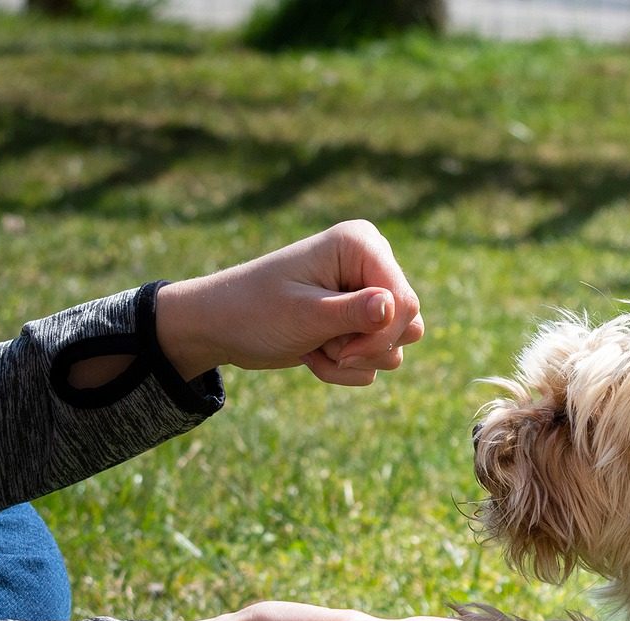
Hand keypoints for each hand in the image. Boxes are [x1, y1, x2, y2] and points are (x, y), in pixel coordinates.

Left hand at [154, 220, 424, 385]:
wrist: (220, 326)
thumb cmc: (254, 311)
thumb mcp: (303, 314)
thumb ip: (353, 313)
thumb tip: (395, 307)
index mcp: (360, 244)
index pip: (404, 300)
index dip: (381, 334)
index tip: (344, 351)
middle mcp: (371, 263)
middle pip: (408, 323)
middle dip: (366, 348)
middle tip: (326, 348)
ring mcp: (367, 292)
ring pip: (395, 345)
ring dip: (353, 361)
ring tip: (314, 348)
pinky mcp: (360, 320)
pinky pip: (377, 358)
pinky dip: (345, 367)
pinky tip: (313, 353)